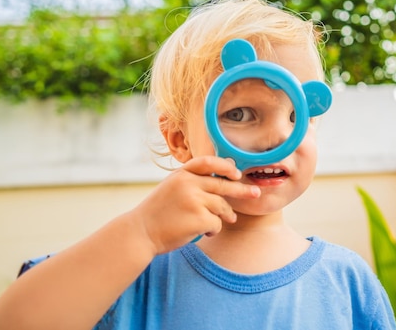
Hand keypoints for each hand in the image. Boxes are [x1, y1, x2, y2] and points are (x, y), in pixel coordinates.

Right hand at [131, 156, 259, 254]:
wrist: (140, 233)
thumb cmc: (158, 213)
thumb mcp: (172, 188)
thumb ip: (193, 182)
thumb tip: (224, 181)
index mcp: (181, 174)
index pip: (208, 162)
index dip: (225, 166)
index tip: (236, 173)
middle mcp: (188, 184)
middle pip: (223, 186)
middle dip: (242, 190)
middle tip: (255, 193)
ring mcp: (194, 200)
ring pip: (222, 207)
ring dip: (225, 216)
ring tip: (218, 223)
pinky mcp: (199, 219)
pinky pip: (217, 224)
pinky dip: (213, 231)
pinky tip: (203, 233)